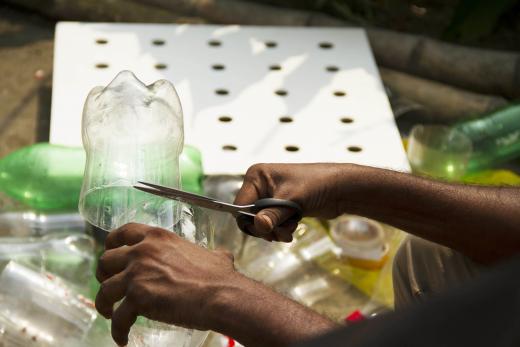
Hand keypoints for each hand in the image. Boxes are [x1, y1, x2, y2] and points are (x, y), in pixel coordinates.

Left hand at [95, 223, 237, 345]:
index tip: (110, 254)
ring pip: (104, 289)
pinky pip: (118, 318)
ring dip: (104, 303)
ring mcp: (137, 274)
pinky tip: (123, 337)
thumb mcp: (213, 255)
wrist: (221, 295)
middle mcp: (143, 251)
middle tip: (111, 286)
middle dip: (104, 275)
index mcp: (158, 237)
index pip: (123, 232)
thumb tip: (221, 258)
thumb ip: (209, 254)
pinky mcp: (137, 298)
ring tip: (111, 314)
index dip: (111, 244)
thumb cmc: (220, 277)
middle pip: (106, 260)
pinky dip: (117, 330)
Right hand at [234, 163, 349, 241]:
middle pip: (250, 216)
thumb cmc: (316, 184)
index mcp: (256, 176)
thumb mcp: (291, 200)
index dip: (249, 220)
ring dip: (276, 230)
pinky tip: (294, 227)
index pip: (240, 205)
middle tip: (280, 233)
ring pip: (262, 222)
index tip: (265, 229)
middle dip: (266, 228)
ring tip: (291, 229)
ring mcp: (270, 196)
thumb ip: (272, 215)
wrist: (340, 188)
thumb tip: (258, 226)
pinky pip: (273, 223)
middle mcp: (260, 185)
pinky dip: (282, 229)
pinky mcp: (281, 206)